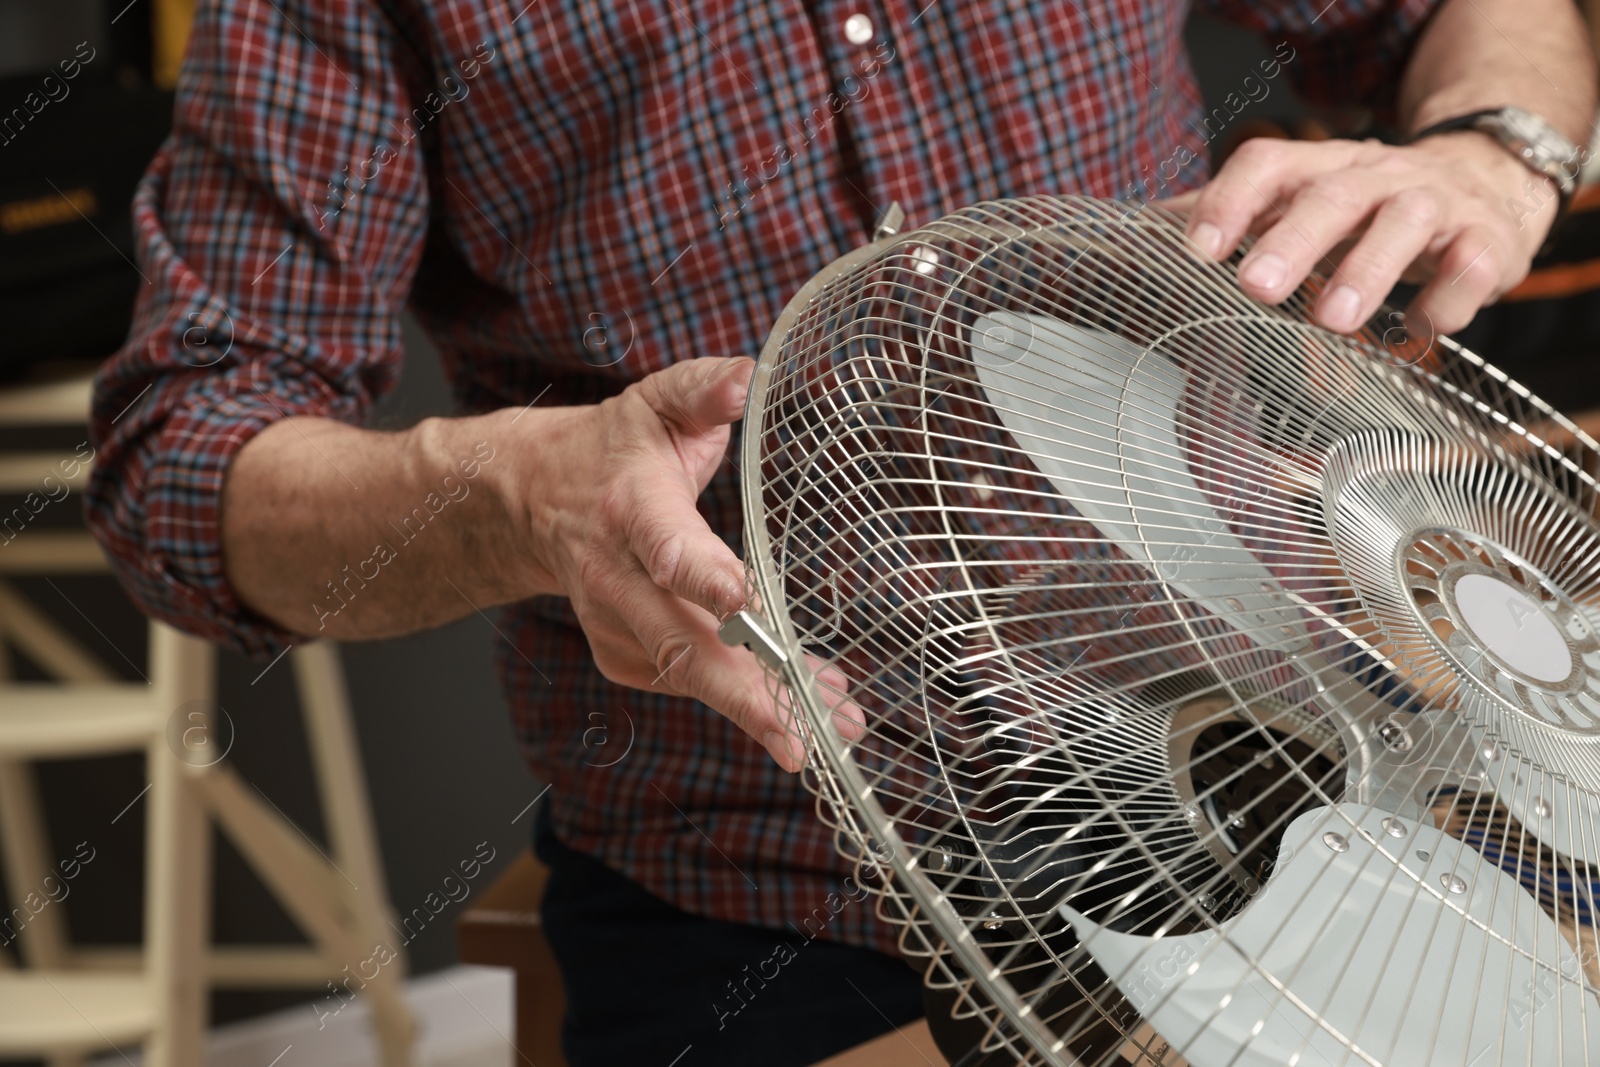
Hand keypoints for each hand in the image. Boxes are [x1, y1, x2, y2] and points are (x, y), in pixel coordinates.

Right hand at [510, 356, 860, 771]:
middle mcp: (617, 576)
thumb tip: (749, 377)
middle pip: (679, 642)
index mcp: (631, 508)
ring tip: (833, 721)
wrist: (534, 501)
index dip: (702, 578)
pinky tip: (801, 706)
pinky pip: (689, 683)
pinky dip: (745, 700)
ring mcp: (616, 623)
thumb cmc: (615, 449)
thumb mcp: (657, 403)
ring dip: (762, 705)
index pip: (665, 548)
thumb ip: (704, 390)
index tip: (743, 602)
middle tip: (804, 729)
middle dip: (744, 690)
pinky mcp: (625, 654)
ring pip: (690, 676)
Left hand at [1170, 134, 1558, 335]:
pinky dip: (1446, 299)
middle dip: (1294, 241)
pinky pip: (1470, 265)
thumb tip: (1144, 230)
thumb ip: (1234, 217)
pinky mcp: (1488, 241)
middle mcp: (1376, 177)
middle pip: (1334, 195)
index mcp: (1320, 169)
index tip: (1196, 250)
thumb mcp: (1301, 200)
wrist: (1486, 183)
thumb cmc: (1367, 208)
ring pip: (1405, 223)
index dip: (1230, 201)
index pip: (1269, 165)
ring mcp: (1436, 205)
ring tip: (1333, 318)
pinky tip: (1420, 330)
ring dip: (1368, 268)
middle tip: (1256, 288)